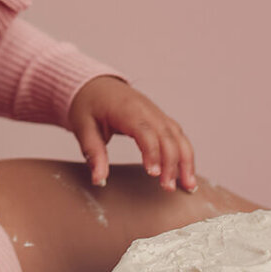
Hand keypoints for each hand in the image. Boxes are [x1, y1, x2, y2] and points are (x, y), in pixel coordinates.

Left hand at [67, 76, 197, 191]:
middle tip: (168, 187)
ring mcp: (156, 113)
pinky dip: (185, 154)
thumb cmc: (88, 104)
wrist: (95, 84)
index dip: (152, 153)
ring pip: (178, 136)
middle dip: (172, 162)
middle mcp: (147, 110)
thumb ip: (93, 153)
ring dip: (185, 160)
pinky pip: (178, 136)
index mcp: (127, 109)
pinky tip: (186, 173)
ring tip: (188, 185)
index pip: (145, 131)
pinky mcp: (160, 119)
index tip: (153, 174)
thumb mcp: (83, 127)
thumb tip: (99, 180)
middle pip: (167, 136)